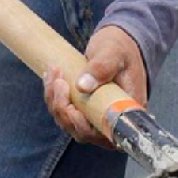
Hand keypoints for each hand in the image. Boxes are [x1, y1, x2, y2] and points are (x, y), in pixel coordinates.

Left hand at [43, 26, 147, 148]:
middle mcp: (112, 120)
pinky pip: (65, 113)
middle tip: (59, 82)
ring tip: (54, 75)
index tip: (72, 109)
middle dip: (63, 110)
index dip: (84, 127)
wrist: (116, 43)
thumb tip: (83, 86)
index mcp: (126, 111)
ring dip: (55, 102)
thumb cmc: (120, 48)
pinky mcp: (84, 111)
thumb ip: (102, 67)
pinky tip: (51, 79)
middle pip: (82, 132)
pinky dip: (54, 98)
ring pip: (69, 123)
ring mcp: (96, 117)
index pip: (105, 134)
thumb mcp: (114, 52)